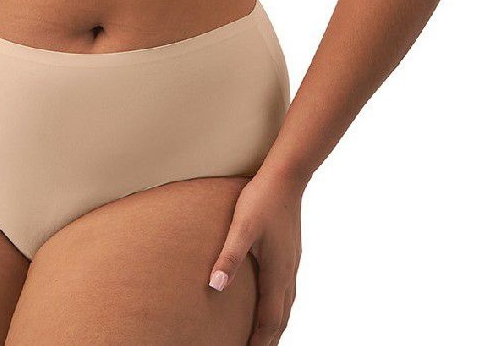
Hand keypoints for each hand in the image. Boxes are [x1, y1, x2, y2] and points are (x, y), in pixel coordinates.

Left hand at [208, 167, 304, 344]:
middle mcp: (287, 272)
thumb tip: (215, 286)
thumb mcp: (241, 227)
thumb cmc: (262, 199)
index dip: (259, 340)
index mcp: (276, 272)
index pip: (269, 319)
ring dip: (276, 322)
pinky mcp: (290, 251)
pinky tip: (271, 296)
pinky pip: (287, 288)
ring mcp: (291, 261)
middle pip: (281, 317)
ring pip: (286, 303)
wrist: (286, 177)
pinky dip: (279, 304)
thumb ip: (229, 257)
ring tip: (265, 334)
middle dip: (270, 338)